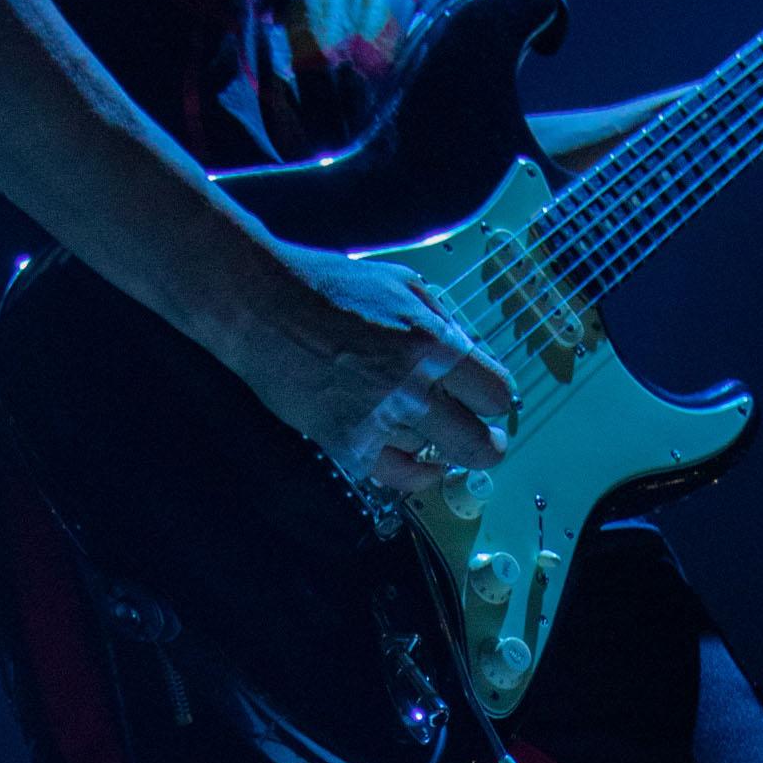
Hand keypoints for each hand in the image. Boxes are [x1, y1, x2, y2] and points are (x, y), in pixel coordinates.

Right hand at [216, 242, 515, 497]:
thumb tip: (477, 358)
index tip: (491, 403)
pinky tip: (419, 463)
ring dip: (437, 446)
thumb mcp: (405, 285)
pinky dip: (414, 474)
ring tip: (426, 429)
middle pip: (479, 445)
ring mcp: (378, 420)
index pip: (497, 395)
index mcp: (433, 344)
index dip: (498, 401)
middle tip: (488, 443)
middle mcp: (411, 388)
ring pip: (436, 458)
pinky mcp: (347, 442)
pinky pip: (397, 476)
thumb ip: (447, 323)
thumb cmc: (332, 287)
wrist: (264, 307)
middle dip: (490, 446)